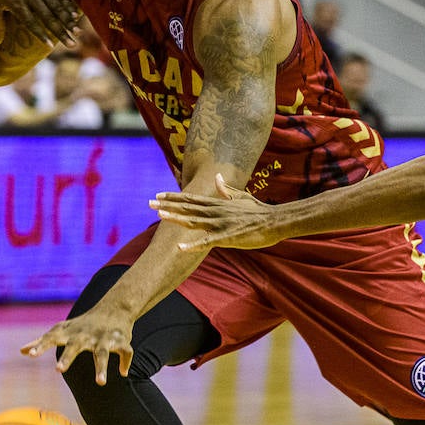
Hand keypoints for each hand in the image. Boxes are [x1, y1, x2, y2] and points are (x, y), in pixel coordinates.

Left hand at [0, 0, 78, 48]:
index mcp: (16, 2)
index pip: (30, 22)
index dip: (41, 34)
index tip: (50, 46)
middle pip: (48, 17)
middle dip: (61, 32)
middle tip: (72, 45)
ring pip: (56, 7)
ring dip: (68, 21)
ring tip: (78, 33)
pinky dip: (68, 6)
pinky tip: (76, 16)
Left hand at [21, 302, 134, 385]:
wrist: (113, 308)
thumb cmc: (81, 325)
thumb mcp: (62, 330)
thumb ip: (42, 341)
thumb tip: (21, 351)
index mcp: (69, 334)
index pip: (51, 338)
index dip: (40, 346)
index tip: (30, 354)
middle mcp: (84, 336)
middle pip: (74, 347)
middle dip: (67, 357)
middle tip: (58, 370)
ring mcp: (103, 339)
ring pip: (102, 353)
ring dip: (102, 368)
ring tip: (100, 383)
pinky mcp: (120, 341)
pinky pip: (124, 352)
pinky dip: (125, 362)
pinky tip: (124, 373)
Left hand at [150, 172, 277, 250]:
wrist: (275, 221)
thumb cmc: (259, 211)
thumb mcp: (241, 196)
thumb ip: (226, 189)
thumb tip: (217, 177)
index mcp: (217, 203)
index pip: (190, 198)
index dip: (173, 196)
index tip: (158, 194)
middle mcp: (216, 211)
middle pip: (187, 207)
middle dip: (167, 205)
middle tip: (149, 202)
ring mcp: (220, 224)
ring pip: (194, 220)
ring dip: (176, 218)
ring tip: (159, 215)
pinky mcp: (227, 237)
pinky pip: (207, 241)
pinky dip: (193, 244)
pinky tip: (179, 247)